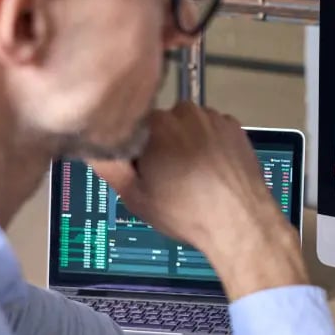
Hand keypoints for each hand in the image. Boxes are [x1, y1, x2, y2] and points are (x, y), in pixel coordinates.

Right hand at [91, 102, 307, 299]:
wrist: (240, 222)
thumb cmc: (185, 212)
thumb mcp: (135, 197)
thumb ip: (109, 167)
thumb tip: (93, 148)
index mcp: (155, 124)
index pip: (133, 126)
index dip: (135, 149)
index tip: (143, 171)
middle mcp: (185, 112)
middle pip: (163, 123)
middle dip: (162, 144)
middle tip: (169, 178)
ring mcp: (214, 117)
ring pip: (190, 126)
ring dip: (188, 143)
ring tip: (194, 177)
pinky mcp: (236, 128)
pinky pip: (214, 131)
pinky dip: (211, 145)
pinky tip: (213, 171)